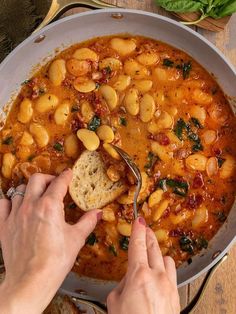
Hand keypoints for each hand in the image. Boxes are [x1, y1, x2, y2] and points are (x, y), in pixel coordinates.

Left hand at [0, 170, 100, 313]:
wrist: (31, 281)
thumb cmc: (55, 260)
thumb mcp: (76, 239)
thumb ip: (88, 222)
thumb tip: (98, 213)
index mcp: (50, 206)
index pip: (59, 183)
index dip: (65, 176)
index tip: (68, 174)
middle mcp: (31, 206)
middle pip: (37, 179)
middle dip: (48, 178)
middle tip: (54, 184)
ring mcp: (15, 215)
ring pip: (20, 190)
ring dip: (30, 190)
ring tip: (37, 196)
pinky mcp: (5, 225)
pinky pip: (3, 204)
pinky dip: (10, 202)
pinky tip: (17, 206)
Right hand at [107, 217, 179, 313]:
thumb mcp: (115, 303)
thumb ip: (121, 286)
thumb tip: (127, 282)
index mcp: (139, 275)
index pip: (139, 244)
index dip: (138, 230)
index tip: (139, 220)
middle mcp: (157, 276)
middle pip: (154, 248)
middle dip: (148, 236)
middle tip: (145, 229)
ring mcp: (169, 285)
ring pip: (166, 259)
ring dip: (158, 254)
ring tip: (152, 254)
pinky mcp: (175, 295)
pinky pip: (172, 274)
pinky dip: (165, 269)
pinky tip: (160, 273)